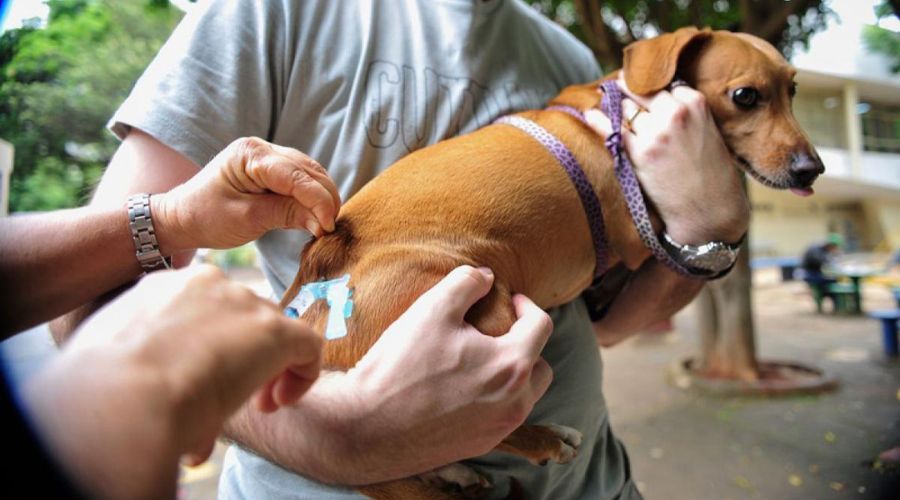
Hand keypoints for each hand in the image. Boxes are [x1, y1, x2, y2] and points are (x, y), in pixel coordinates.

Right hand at [23, 265, 322, 498]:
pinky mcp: (275, 330)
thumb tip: (170, 388)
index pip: (207, 308)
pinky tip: (276, 404)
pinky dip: (303, 375)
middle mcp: (209, 284)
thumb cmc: (106, 387)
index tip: (204, 378)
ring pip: (275, 332)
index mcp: (165, 287)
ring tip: (258, 405)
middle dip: (245, 357)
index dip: (215, 345)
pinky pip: (308, 346)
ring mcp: (244, 303)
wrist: (122, 394)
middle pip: (244, 318)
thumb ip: (153, 363)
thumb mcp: (123, 361)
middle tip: (237, 397)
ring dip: (270, 369)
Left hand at [153, 137, 340, 252]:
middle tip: (331, 229)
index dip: (318, 200)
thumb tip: (323, 223)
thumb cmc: (206, 217)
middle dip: (325, 199)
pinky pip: (302, 179)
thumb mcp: (247, 219)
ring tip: (326, 224)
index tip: (329, 226)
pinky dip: (313, 196)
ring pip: (310, 173)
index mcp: (250, 155)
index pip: (296, 176)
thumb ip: (286, 215)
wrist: (182, 216)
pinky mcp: (272, 169)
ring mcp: (268, 156)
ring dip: (322, 197)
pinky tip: (316, 215)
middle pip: (309, 171)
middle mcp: (262, 148)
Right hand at [227, 266, 554, 483]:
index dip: (527, 306)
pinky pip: (501, 417)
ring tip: (480, 360)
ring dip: (511, 374)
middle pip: (541, 367)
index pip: (541, 326)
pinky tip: (461, 389)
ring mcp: (499, 430)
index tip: (509, 300)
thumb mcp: (432, 309)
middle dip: (526, 345)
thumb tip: (487, 277)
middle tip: (498, 332)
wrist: (365, 428)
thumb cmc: (400, 366)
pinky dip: (492, 399)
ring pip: (523, 396)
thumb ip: (466, 284)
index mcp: (512, 365)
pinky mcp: (479, 447)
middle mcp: (515, 403)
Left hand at [585, 76, 748, 243]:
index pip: (663, 84)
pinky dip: (599, 120)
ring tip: (606, 102)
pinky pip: (612, 130)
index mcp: (695, 103)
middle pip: (641, 91)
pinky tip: (591, 114)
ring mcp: (655, 133)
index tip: (639, 86)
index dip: (650, 89)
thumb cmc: (710, 172)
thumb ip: (686, 111)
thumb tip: (656, 95)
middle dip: (628, 91)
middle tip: (617, 88)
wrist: (710, 209)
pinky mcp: (640, 154)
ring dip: (616, 107)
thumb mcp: (707, 130)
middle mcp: (675, 113)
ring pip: (626, 109)